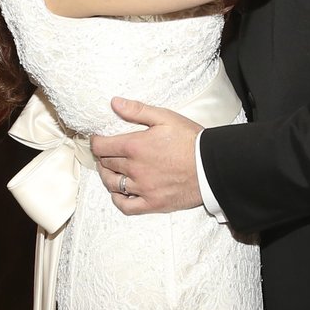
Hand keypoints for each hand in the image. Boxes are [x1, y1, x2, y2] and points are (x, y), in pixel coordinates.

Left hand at [87, 100, 203, 215]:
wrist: (213, 166)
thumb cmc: (191, 140)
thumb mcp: (166, 117)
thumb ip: (138, 110)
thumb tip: (114, 103)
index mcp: (135, 146)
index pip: (101, 147)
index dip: (96, 142)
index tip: (98, 140)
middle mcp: (135, 169)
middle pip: (107, 164)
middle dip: (103, 157)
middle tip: (106, 153)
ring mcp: (143, 188)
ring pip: (112, 185)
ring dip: (107, 177)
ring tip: (110, 171)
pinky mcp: (152, 203)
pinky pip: (126, 206)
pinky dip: (118, 200)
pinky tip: (119, 192)